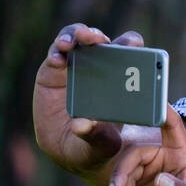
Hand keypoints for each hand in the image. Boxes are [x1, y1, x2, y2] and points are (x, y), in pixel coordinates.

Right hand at [33, 23, 150, 181]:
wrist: (71, 150)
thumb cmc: (97, 144)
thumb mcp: (102, 145)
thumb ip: (97, 136)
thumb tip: (82, 125)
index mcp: (122, 79)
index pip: (130, 53)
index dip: (131, 44)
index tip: (131, 44)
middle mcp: (100, 66)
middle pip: (102, 41)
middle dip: (99, 36)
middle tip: (96, 39)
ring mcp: (76, 65)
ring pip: (77, 40)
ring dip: (75, 35)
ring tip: (70, 44)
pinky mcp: (53, 70)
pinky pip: (55, 54)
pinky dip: (56, 52)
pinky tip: (57, 59)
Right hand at [104, 101, 185, 185]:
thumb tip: (162, 179)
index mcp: (183, 154)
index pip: (173, 126)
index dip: (161, 111)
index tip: (147, 99)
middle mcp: (163, 156)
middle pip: (136, 152)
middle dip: (122, 174)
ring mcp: (147, 167)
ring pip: (124, 170)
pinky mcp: (135, 180)